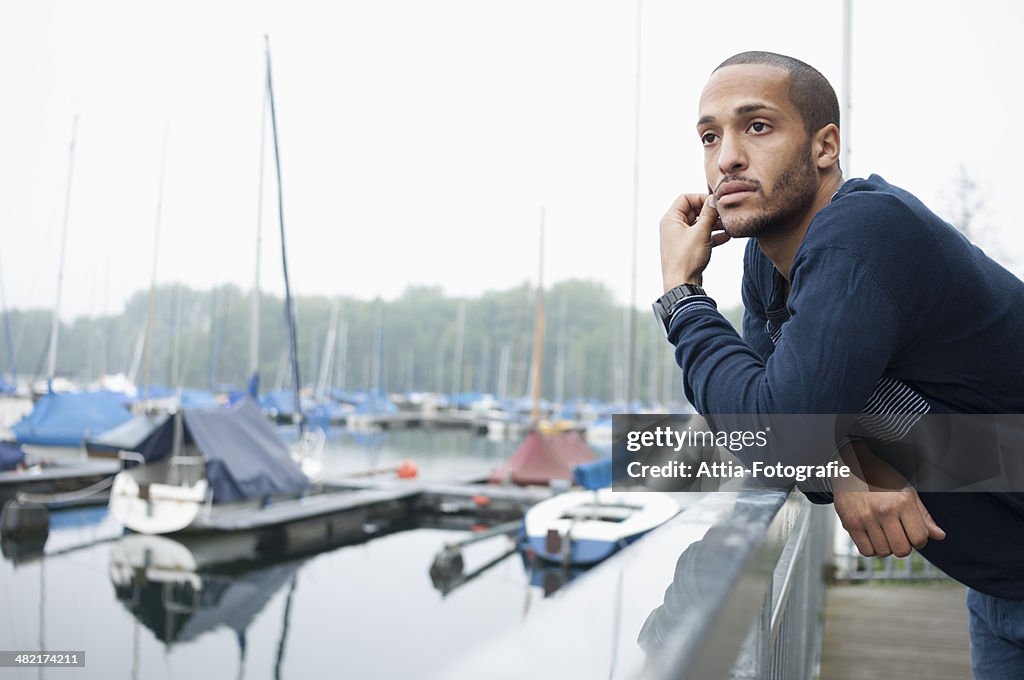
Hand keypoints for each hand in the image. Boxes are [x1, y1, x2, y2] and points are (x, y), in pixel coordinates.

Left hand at [659, 193, 729, 290]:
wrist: (682, 285)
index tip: (715, 204)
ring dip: (714, 224)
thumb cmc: (686, 259)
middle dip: (710, 212)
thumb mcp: (701, 232)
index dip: (701, 198)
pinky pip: (701, 237)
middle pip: (693, 210)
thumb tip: (714, 199)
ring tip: (728, 226)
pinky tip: (727, 237)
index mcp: (671, 219)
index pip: (685, 198)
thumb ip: (708, 214)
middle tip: (724, 214)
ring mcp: (680, 238)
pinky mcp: (687, 249)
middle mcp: (673, 227)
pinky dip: (712, 236)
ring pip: (699, 224)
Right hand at [832, 440, 945, 557]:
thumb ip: (923, 515)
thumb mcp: (906, 490)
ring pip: (883, 552)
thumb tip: (939, 536)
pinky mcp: (850, 523)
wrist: (850, 466)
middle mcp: (884, 510)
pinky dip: (871, 548)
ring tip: (883, 533)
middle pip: (901, 550)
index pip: (919, 539)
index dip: (919, 540)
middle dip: (903, 547)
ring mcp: (866, 518)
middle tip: (899, 536)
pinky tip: (872, 536)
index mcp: (902, 502)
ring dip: (886, 547)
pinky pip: (865, 550)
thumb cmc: (879, 477)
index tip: (913, 534)